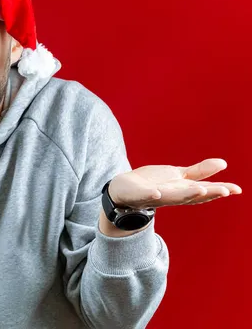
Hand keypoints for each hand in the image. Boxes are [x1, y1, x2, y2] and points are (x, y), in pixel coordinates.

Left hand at [109, 158, 241, 208]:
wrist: (124, 190)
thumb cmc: (153, 183)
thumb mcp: (178, 176)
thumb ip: (199, 172)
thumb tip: (224, 164)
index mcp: (182, 191)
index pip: (203, 191)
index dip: (219, 190)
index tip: (237, 189)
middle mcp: (171, 196)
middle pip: (191, 195)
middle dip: (208, 193)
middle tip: (225, 191)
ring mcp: (155, 196)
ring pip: (172, 197)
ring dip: (186, 195)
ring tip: (200, 189)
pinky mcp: (138, 195)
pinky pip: (145, 196)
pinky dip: (151, 195)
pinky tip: (156, 193)